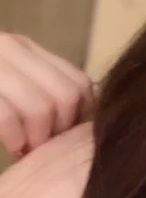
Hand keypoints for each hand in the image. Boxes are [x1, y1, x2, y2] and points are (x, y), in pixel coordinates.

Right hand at [0, 33, 94, 158]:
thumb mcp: (12, 84)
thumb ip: (44, 92)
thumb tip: (86, 122)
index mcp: (25, 48)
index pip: (79, 82)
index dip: (80, 116)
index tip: (64, 137)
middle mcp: (11, 47)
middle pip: (66, 95)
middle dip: (60, 130)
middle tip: (44, 148)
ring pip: (41, 108)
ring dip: (38, 139)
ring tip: (26, 150)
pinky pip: (7, 117)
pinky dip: (16, 139)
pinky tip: (12, 146)